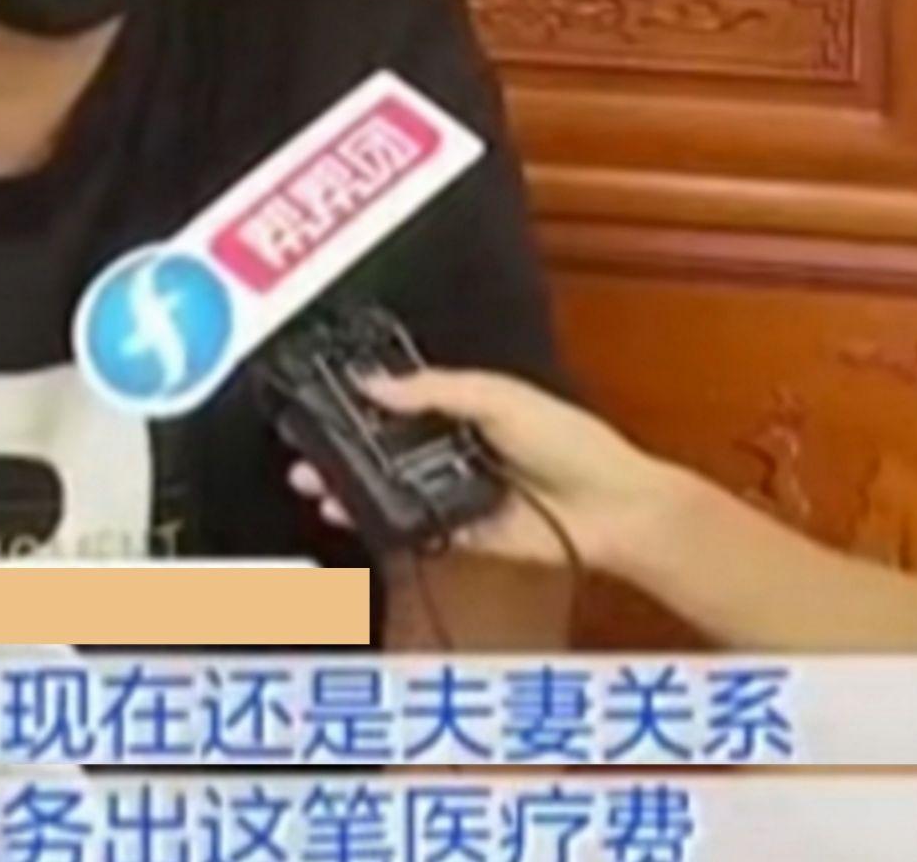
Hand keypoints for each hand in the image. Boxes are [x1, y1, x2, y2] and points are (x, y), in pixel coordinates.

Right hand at [287, 369, 688, 575]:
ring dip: (352, 487)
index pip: (404, 404)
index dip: (365, 404)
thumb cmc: (571, 441)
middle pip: (389, 450)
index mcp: (469, 410)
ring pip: (393, 489)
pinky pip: (414, 527)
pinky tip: (349, 514)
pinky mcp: (461, 534)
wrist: (612, 507)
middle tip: (304, 449)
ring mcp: (457, 494)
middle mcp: (458, 452)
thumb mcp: (499, 396)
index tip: (324, 403)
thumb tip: (375, 383)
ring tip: (314, 482)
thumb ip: (435, 391)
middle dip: (344, 450)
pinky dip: (382, 522)